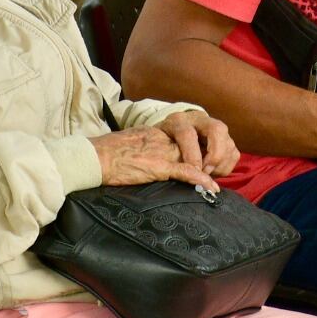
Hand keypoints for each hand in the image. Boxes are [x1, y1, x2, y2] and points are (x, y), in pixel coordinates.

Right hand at [90, 126, 219, 191]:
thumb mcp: (140, 142)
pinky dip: (200, 179)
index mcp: (164, 130)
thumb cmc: (112, 154)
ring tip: (217, 179)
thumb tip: (167, 159)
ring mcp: (164, 150)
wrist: (96, 156)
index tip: (216, 157)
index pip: (196, 132)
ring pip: (198, 154)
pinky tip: (212, 187)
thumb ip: (157, 146)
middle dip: (217, 154)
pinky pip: (185, 170)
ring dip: (211, 167)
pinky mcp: (158, 166)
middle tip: (220, 169)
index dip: (211, 143)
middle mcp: (167, 137)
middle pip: (203, 140)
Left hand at [158, 110, 239, 176]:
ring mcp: (215, 127)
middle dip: (214, 155)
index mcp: (179, 121)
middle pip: (217, 130)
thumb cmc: (161, 144)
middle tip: (205, 173)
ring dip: (220, 164)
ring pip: (228, 142)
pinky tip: (213, 172)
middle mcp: (200, 120)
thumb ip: (164, 156)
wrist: (171, 133)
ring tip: (207, 175)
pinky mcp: (225, 139)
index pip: (187, 133)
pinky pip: (234, 153)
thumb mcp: (156, 146)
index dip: (192, 155)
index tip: (193, 172)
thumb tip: (176, 174)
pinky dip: (226, 166)